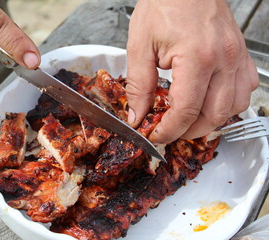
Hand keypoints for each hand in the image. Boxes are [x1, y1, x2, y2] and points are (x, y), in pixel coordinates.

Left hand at [125, 0, 258, 143]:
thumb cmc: (164, 3)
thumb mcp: (140, 45)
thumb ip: (139, 85)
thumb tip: (138, 114)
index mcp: (197, 57)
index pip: (186, 111)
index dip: (169, 130)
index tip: (156, 135)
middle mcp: (223, 59)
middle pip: (213, 115)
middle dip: (189, 131)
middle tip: (170, 132)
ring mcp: (236, 56)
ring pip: (234, 107)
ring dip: (211, 121)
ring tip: (189, 121)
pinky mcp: (240, 53)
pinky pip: (245, 89)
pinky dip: (229, 103)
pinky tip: (211, 100)